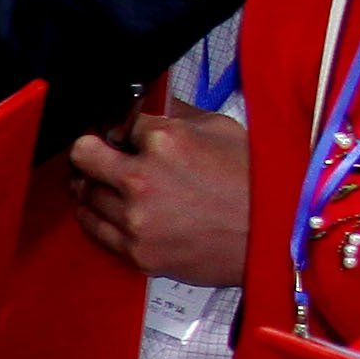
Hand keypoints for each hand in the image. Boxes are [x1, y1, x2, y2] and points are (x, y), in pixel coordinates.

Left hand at [69, 107, 250, 284]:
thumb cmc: (254, 183)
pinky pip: (94, 229)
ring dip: (91, 186)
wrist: (276, 236)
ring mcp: (136, 220)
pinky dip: (96, 216)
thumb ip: (177, 114)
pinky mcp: (137, 252)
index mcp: (164, 141)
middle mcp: (142, 180)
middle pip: (83, 158)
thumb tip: (146, 105)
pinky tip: (111, 211)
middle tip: (99, 156)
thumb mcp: (221, 129)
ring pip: (83, 194)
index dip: (119, 128)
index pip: (116, 123)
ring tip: (107, 185)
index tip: (119, 134)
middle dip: (90, 153)